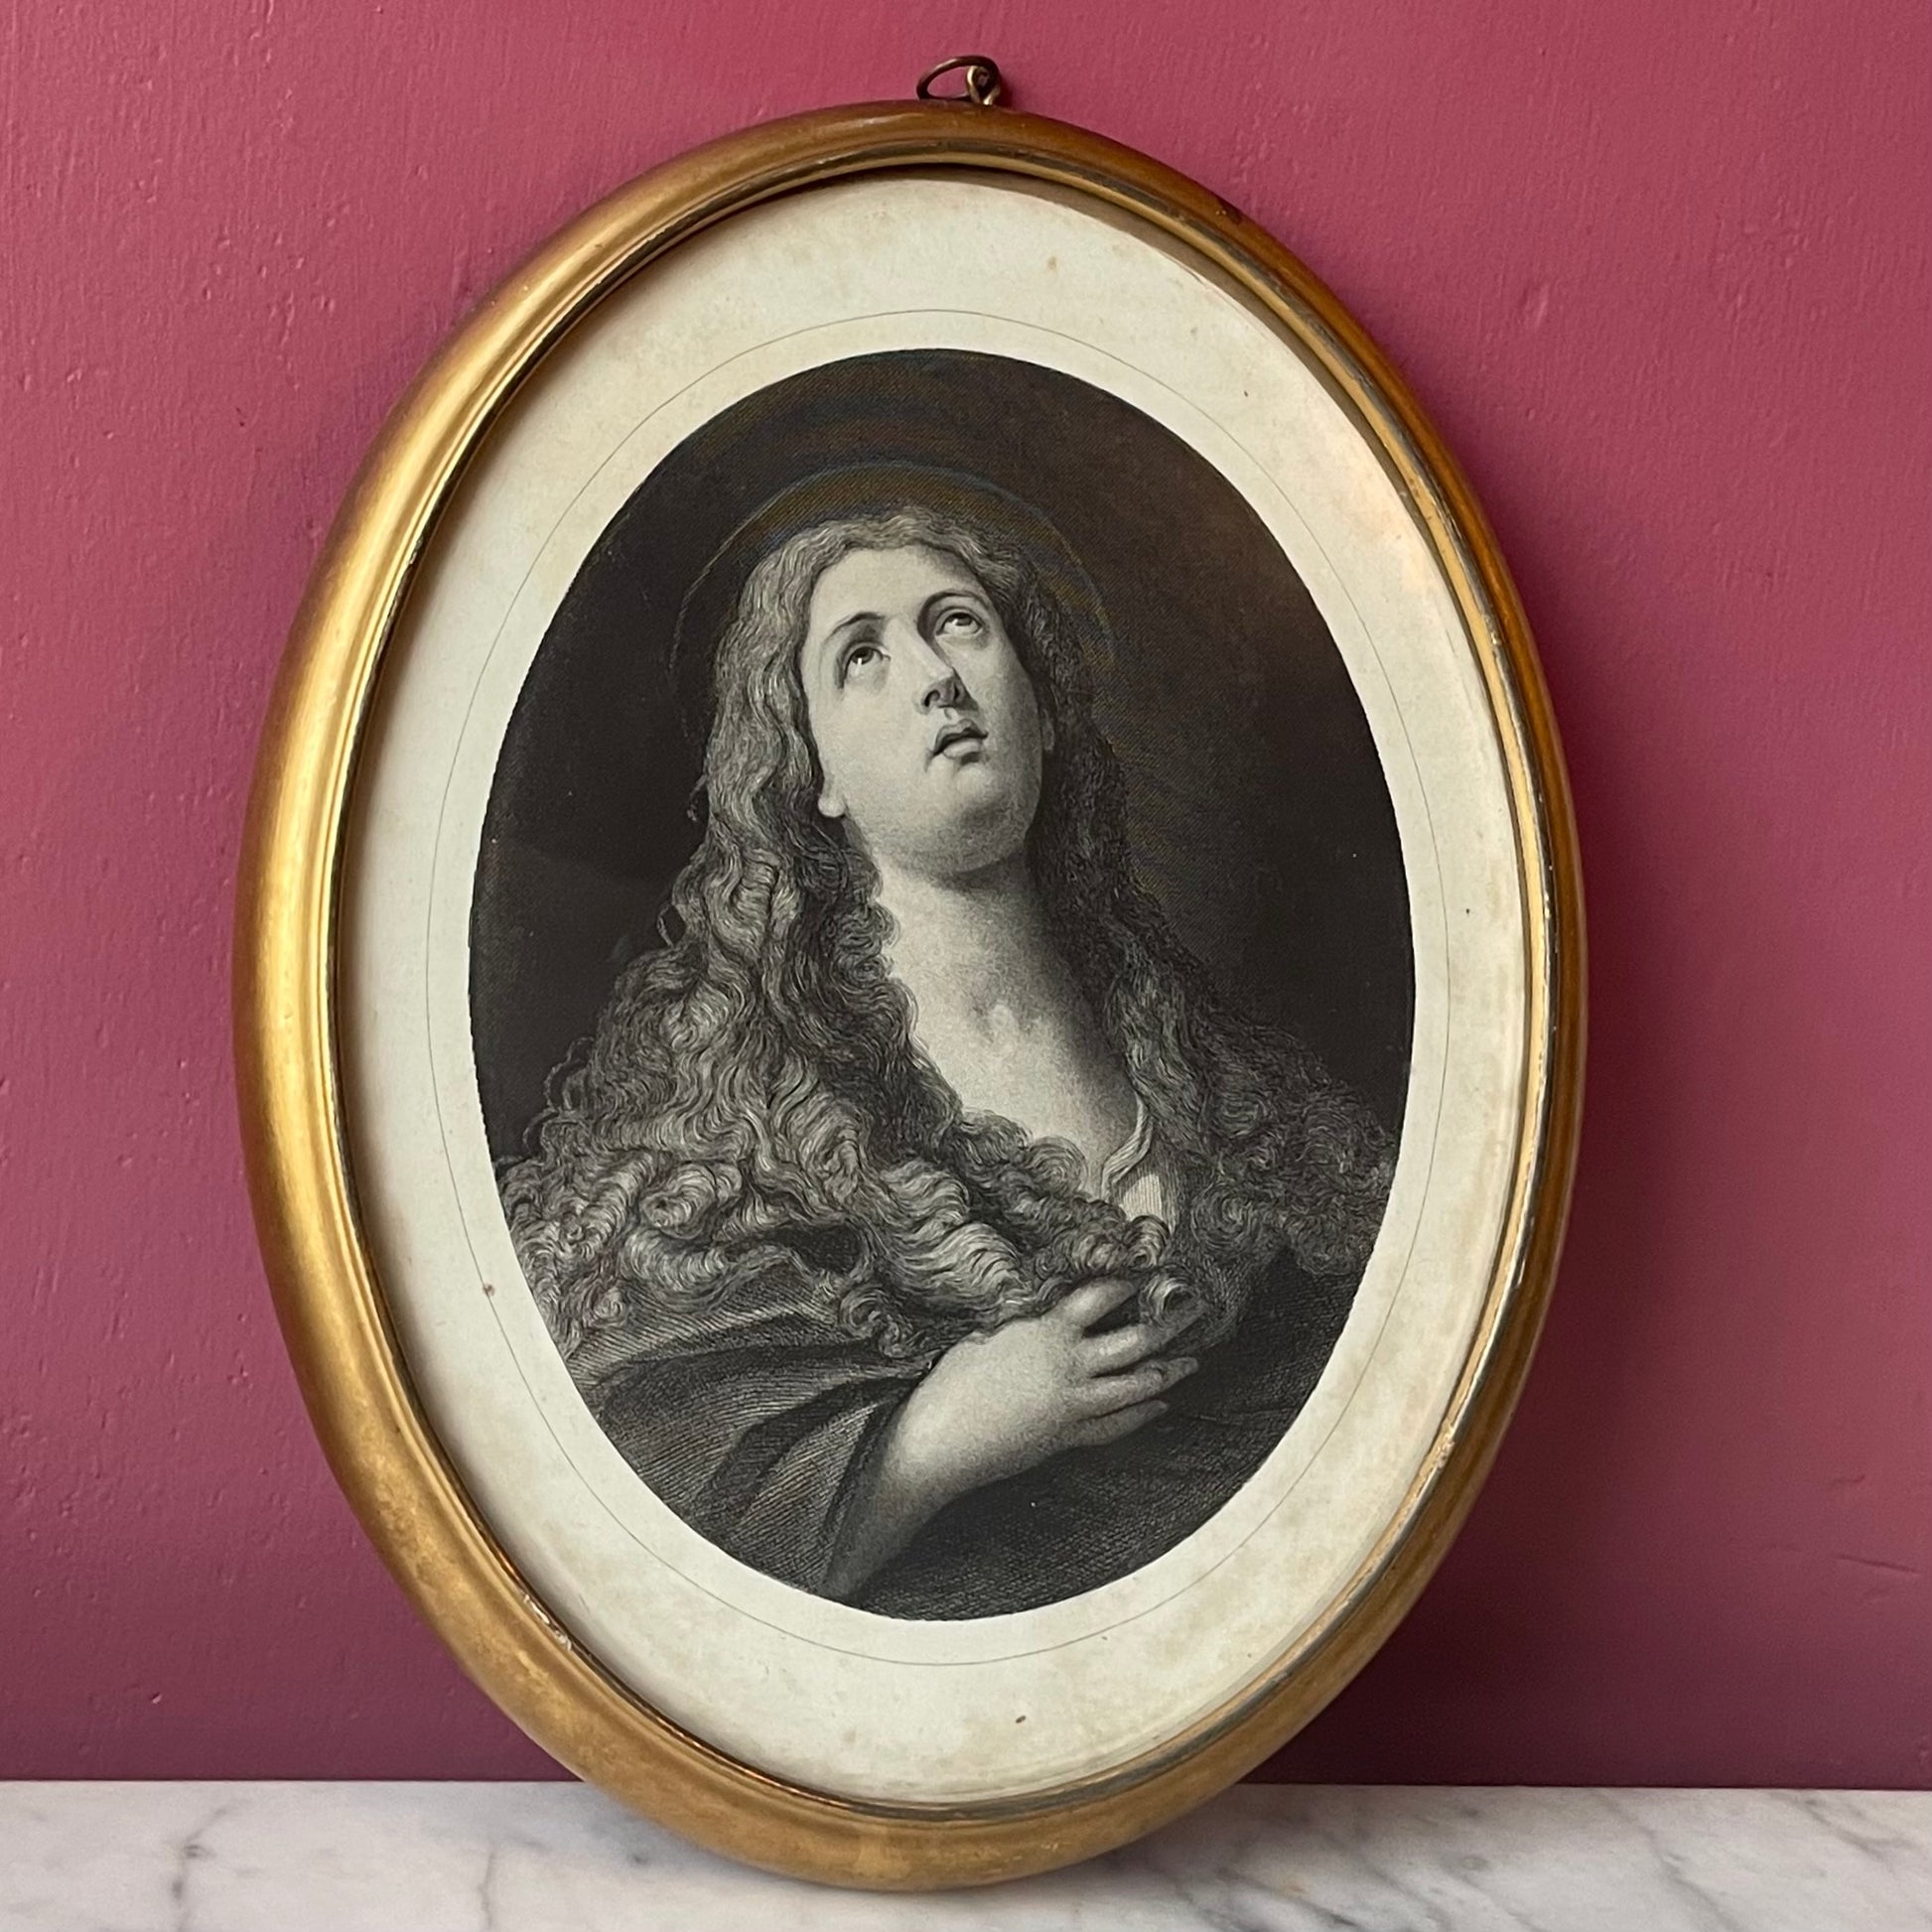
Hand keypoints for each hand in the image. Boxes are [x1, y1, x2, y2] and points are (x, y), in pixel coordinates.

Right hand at [890, 1275, 1197, 1511]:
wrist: (939, 1441)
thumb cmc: (949, 1382)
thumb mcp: (984, 1331)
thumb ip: (1023, 1318)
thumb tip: (1042, 1305)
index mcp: (1047, 1330)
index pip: (1101, 1295)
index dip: (1130, 1281)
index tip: (1151, 1269)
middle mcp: (1069, 1365)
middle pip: (1136, 1341)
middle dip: (1169, 1323)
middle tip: (1195, 1308)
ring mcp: (1073, 1404)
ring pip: (1136, 1386)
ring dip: (1168, 1372)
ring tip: (1192, 1361)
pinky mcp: (1067, 1437)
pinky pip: (1117, 1425)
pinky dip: (1142, 1413)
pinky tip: (1160, 1405)